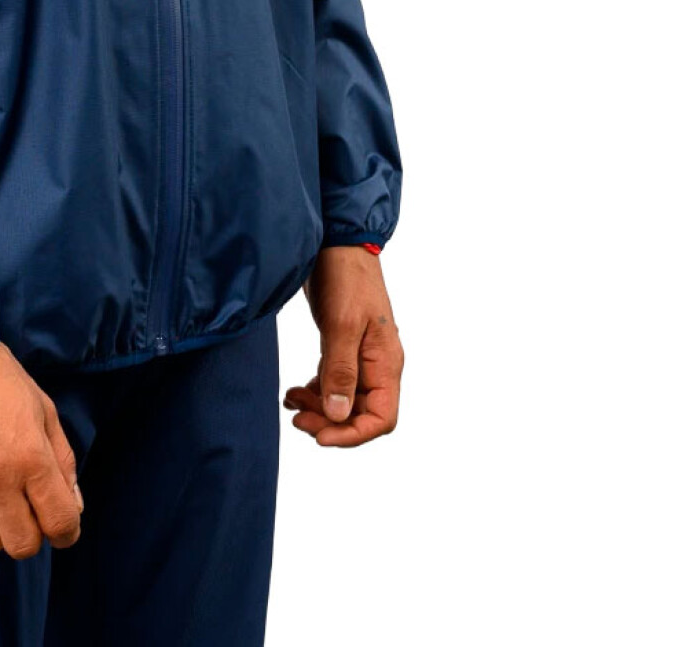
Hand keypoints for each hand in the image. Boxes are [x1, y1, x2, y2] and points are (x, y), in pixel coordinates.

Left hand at [285, 245, 403, 446]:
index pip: (381, 418)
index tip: (320, 436)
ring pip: (344, 400)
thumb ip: (340, 371)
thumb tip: (338, 415)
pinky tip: (294, 391)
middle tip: (298, 419)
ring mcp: (360, 355)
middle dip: (330, 422)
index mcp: (386, 362)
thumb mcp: (342, 324)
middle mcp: (377, 363)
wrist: (336, 241)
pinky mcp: (342, 345)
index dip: (352, 434)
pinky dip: (315, 391)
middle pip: (362, 413)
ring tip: (291, 402)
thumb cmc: (345, 277)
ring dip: (319, 408)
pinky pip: (333, 381)